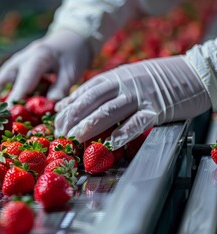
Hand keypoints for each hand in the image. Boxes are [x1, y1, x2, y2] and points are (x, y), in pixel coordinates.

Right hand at [0, 30, 90, 103]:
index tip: (9, 114)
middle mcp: (21, 60)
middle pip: (0, 81)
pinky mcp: (13, 70)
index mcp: (38, 57)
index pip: (24, 81)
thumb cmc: (71, 55)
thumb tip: (51, 107)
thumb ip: (61, 88)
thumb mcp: (72, 71)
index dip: (15, 98)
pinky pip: (1, 84)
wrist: (69, 39)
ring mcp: (14, 64)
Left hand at [54, 56, 211, 148]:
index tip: (57, 118)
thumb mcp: (127, 77)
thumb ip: (105, 89)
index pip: (86, 91)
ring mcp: (141, 95)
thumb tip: (78, 102)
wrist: (194, 72)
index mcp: (116, 76)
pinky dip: (123, 133)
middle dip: (73, 117)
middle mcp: (125, 84)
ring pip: (110, 111)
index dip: (70, 105)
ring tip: (75, 138)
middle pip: (92, 100)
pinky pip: (138, 122)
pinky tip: (111, 143)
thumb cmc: (158, 78)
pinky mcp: (158, 108)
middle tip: (60, 132)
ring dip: (90, 125)